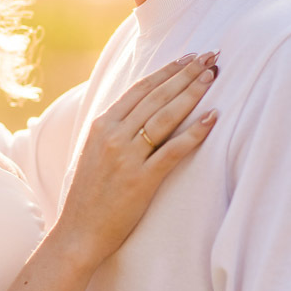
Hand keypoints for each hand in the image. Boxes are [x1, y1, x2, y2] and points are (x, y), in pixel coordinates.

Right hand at [58, 52, 218, 266]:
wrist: (77, 233)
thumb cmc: (89, 197)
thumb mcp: (94, 154)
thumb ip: (114, 131)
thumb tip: (139, 111)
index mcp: (100, 125)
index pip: (140, 89)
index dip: (167, 71)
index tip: (189, 58)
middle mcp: (112, 136)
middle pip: (156, 96)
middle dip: (185, 74)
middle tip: (210, 56)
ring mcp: (126, 157)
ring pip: (165, 116)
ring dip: (192, 93)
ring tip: (213, 76)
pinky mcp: (141, 180)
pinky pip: (172, 150)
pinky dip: (194, 133)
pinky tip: (213, 119)